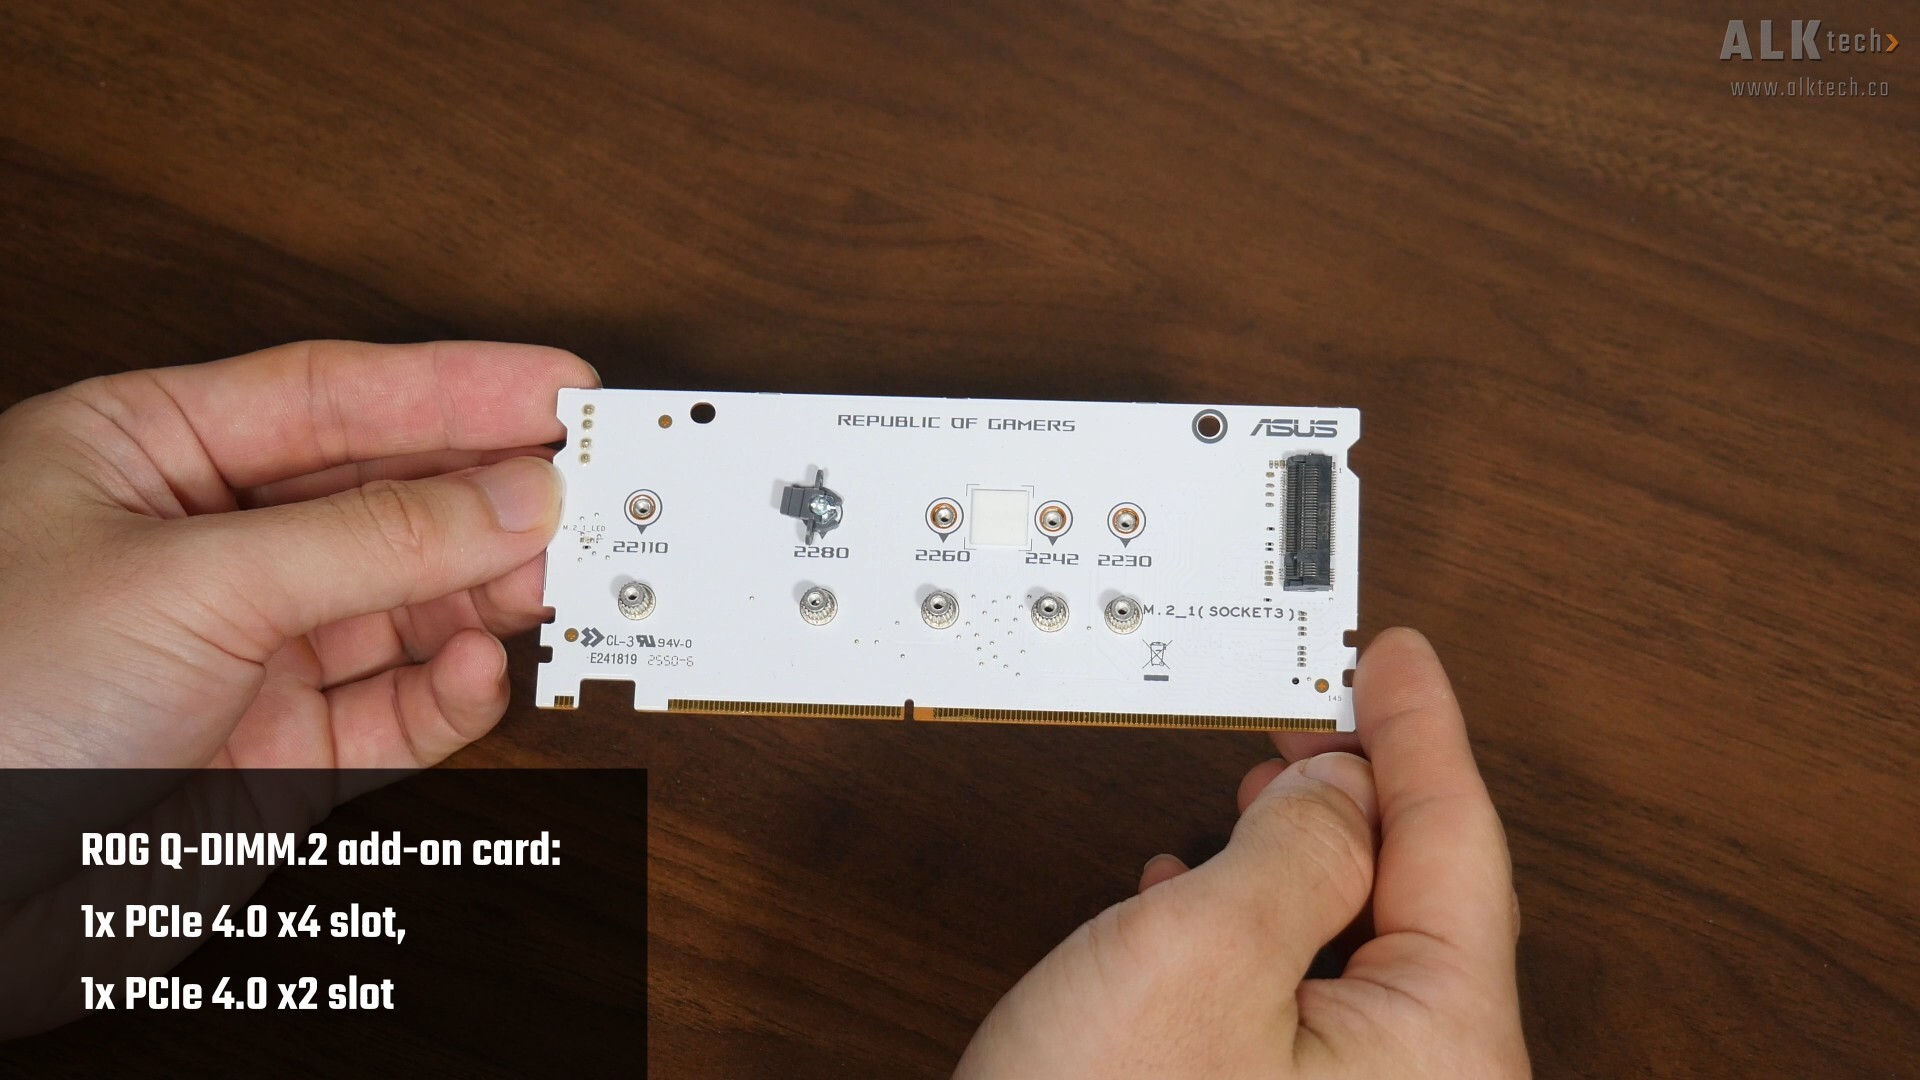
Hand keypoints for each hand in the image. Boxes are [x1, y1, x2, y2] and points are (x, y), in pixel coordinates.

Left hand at [0, 340, 594, 1035]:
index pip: (332, 398)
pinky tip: (483, 666)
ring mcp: (249, 654)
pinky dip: (456, 691)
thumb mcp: (188, 584)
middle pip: (387, 497)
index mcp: (143, 456)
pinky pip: (402, 708)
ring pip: (410, 604)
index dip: (456, 387)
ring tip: (558, 579)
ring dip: (489, 592)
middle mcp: (205, 548)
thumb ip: (369, 541)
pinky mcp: (282, 756)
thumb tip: (511, 497)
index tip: (562, 388)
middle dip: (490, 495)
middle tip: (591, 489)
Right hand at [956, 628, 1528, 1078]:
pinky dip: (1264, 932)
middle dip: (1367, 793)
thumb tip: (1339, 787)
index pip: (1459, 846)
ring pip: (1360, 953)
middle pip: (1422, 902)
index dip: (1421, 729)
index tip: (1398, 657)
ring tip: (1269, 789)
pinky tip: (1205, 894)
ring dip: (1306, 859)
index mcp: (1443, 1054)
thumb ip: (1294, 847)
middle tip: (1330, 706)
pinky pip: (1309, 1007)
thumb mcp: (1196, 953)